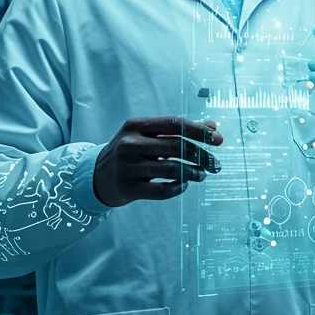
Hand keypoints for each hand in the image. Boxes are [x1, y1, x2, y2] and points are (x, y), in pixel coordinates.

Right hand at [93, 116, 222, 206]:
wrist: (97, 175)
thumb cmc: (129, 151)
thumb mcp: (147, 135)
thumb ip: (177, 131)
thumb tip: (212, 126)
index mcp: (135, 126)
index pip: (174, 124)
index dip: (198, 131)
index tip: (217, 139)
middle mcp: (129, 144)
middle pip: (176, 147)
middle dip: (201, 155)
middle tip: (214, 162)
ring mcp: (128, 167)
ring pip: (172, 170)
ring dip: (193, 173)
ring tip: (202, 174)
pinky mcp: (129, 188)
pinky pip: (162, 190)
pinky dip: (178, 188)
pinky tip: (185, 184)